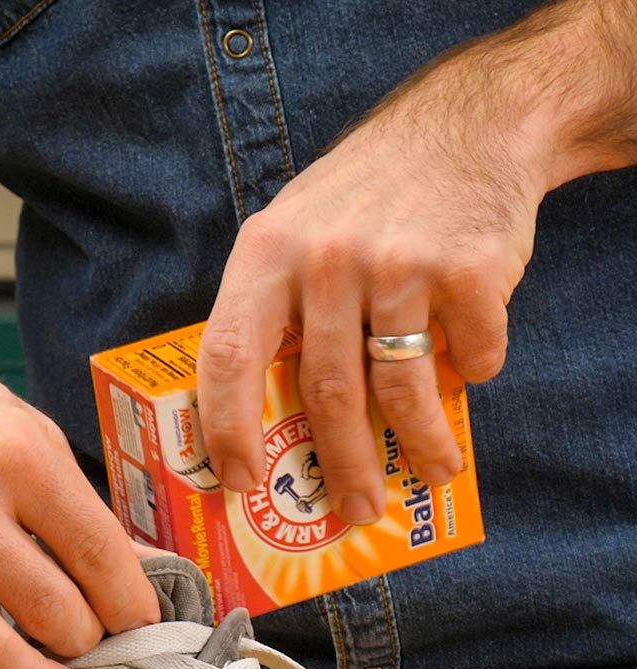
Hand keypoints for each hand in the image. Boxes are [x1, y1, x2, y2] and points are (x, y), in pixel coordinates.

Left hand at [195, 1, 636, 524]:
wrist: (467, 123)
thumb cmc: (363, 198)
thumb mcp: (294, 231)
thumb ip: (273, 310)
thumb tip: (259, 421)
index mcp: (267, 255)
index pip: (228, 358)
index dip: (227, 430)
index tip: (237, 482)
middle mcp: (326, 260)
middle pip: (326, 393)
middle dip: (343, 466)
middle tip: (355, 510)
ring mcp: (398, 263)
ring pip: (401, 388)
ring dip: (422, 444)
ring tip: (435, 473)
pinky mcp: (467, 267)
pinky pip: (470, 353)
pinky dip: (474, 374)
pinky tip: (471, 376)